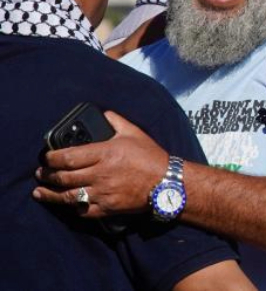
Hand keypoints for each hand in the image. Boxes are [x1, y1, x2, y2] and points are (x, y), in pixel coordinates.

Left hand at [34, 111, 168, 218]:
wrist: (168, 183)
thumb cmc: (151, 157)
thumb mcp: (135, 133)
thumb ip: (116, 122)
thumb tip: (104, 114)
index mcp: (105, 153)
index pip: (68, 157)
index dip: (51, 157)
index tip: (46, 157)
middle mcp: (100, 174)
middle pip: (63, 177)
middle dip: (47, 175)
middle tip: (40, 173)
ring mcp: (102, 193)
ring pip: (68, 196)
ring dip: (50, 194)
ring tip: (40, 191)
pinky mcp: (107, 208)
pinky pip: (83, 210)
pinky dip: (73, 208)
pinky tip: (67, 204)